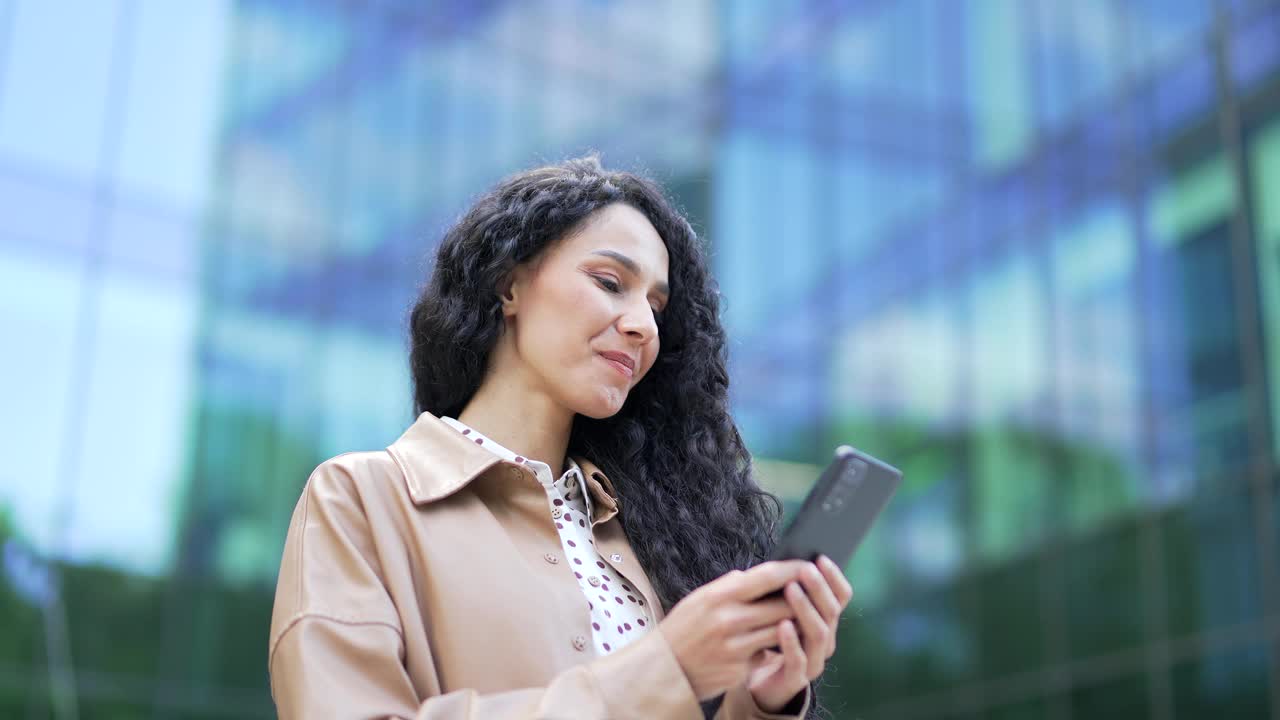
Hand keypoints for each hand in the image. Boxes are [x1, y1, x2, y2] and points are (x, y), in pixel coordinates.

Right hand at [658, 560, 813, 700]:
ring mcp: (735, 647)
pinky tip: (775, 644)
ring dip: (793, 625)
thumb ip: (729, 586)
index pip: (767, 576)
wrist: (663, 669)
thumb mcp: (700, 599)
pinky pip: (766, 654)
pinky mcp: (740, 669)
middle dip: (802, 600)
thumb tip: (757, 575)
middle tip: (815, 594)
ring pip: (781, 632)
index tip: (810, 565)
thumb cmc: (683, 629)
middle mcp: (728, 620)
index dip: (793, 570)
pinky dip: (772, 648)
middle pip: (782, 606)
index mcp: (719, 596)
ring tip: (801, 618)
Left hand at [746, 555, 853, 712]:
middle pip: (831, 612)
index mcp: (826, 621)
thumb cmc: (770, 637)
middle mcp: (825, 640)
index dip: (834, 577)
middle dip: (819, 588)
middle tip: (805, 570)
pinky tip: (782, 625)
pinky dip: (791, 640)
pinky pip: (798, 659)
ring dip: (805, 608)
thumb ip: (786, 590)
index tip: (821, 557)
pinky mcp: (796, 678)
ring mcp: (814, 660)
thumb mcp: (779, 610)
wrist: (759, 681)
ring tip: (791, 589)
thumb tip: (785, 558)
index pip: (841, 597)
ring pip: (818, 633)